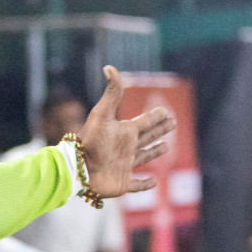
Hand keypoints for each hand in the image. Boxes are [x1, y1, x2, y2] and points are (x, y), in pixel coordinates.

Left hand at [77, 66, 177, 199]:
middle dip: (160, 130)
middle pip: (147, 136)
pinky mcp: (123, 183)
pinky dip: (146, 184)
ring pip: (144, 157)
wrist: (78, 169)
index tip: (166, 110)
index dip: (157, 116)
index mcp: (125, 132)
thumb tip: (109, 66)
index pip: (145, 121)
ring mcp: (125, 166)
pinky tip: (154, 181)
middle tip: (173, 122)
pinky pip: (137, 184)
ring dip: (155, 152)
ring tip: (166, 146)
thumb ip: (111, 92)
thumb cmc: (91, 142)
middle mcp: (126, 148)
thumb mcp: (102, 114)